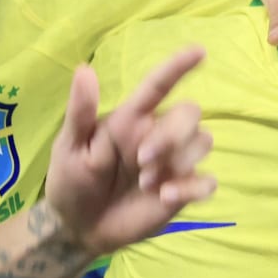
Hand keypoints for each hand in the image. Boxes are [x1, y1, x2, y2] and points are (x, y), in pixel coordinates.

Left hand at [43, 46, 215, 255]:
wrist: (78, 225)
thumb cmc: (71, 179)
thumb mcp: (69, 146)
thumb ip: (81, 111)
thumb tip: (84, 69)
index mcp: (131, 119)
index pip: (158, 86)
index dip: (178, 67)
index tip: (199, 51)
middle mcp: (157, 135)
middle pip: (190, 113)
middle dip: (172, 135)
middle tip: (142, 161)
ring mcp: (172, 163)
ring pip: (203, 142)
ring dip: (178, 162)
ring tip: (145, 184)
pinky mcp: (182, 191)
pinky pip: (208, 181)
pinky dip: (193, 188)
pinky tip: (165, 197)